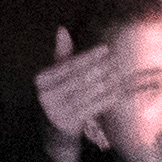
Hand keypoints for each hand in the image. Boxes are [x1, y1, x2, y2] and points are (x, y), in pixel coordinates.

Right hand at [36, 28, 120, 161]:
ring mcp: (56, 111)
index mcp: (41, 80)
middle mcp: (46, 95)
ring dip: (107, 82)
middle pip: (80, 78)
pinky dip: (107, 98)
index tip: (105, 48)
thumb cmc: (58, 97)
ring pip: (88, 92)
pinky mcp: (69, 123)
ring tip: (120, 73)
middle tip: (117, 60)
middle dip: (100, 68)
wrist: (53, 132)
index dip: (88, 56)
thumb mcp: (56, 76)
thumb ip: (61, 54)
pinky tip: (118, 91)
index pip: (69, 65)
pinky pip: (93, 107)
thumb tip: (62, 29)